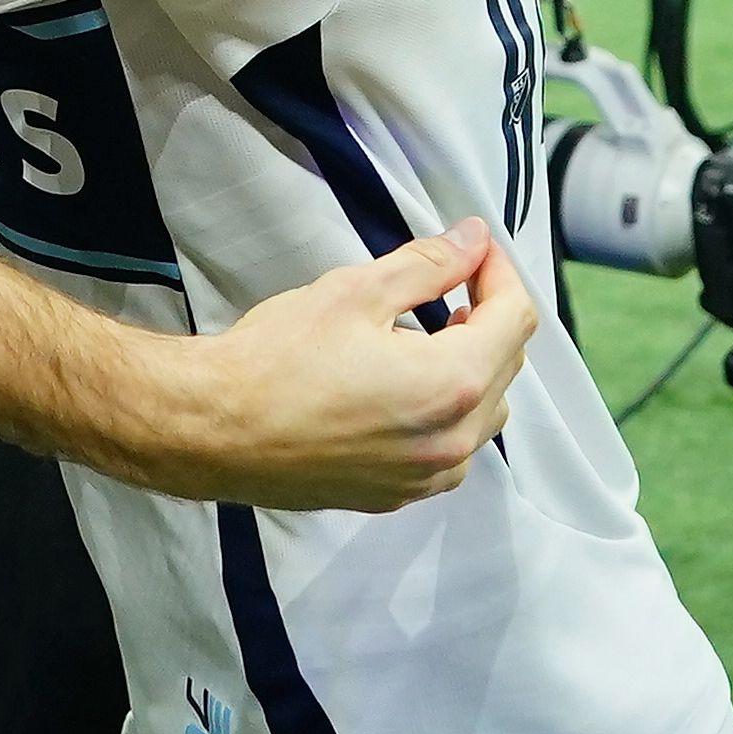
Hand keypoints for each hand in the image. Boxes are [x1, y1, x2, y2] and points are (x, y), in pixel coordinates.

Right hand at [131, 220, 532, 511]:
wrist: (215, 429)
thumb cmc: (277, 357)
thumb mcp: (353, 292)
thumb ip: (427, 265)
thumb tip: (474, 239)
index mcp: (453, 383)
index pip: (516, 319)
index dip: (500, 274)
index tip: (473, 250)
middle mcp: (455, 439)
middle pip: (506, 366)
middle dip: (487, 318)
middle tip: (447, 285)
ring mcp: (428, 475)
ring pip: (484, 413)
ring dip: (470, 369)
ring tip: (423, 339)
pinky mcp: (398, 494)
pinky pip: (451, 450)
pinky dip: (445, 413)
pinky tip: (400, 390)